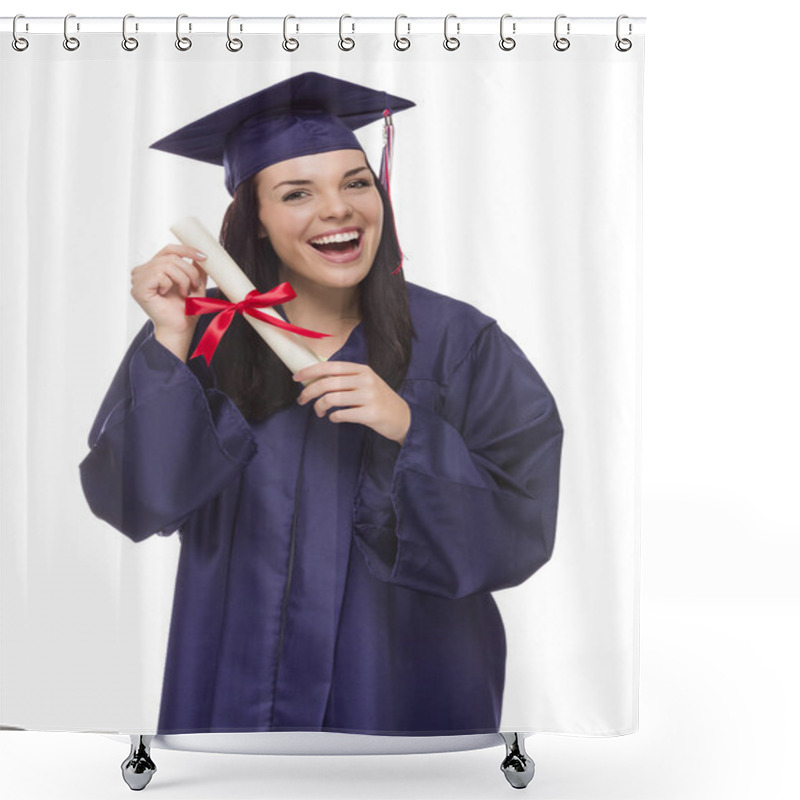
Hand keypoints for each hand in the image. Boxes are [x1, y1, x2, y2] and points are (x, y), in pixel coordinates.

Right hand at [130, 244, 207, 335]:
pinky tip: (167, 295)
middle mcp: (143, 271)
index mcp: (154, 268)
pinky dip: (169, 284)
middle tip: (194, 285)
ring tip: (184, 292)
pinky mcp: (138, 287)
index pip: (169, 250)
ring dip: (182, 279)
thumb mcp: (194, 284)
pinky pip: (159, 274)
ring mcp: (138, 279)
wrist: (181, 328)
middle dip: (189, 271)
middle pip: (171, 257)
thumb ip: (196, 268)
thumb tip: (200, 254)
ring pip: (167, 264)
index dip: (187, 250)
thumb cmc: (186, 310)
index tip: (204, 256)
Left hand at [294, 361, 410, 444]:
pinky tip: (334, 418)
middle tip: (301, 400)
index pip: (330, 367)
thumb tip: (315, 380)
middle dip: (309, 392)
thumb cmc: (379, 400)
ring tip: (320, 412)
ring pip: (331, 399)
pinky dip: (333, 417)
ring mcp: (369, 397)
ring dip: (319, 407)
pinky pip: (341, 415)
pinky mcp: (370, 414)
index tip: (296, 377)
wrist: (403, 417)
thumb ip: (346, 379)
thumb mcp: (366, 382)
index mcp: (362, 370)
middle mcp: (365, 380)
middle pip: (327, 383)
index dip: (310, 371)